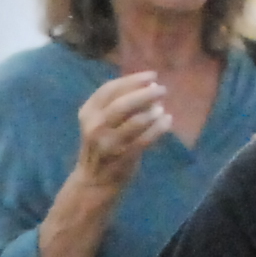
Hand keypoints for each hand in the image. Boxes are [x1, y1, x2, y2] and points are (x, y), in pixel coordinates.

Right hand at [73, 70, 170, 193]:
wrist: (94, 180)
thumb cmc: (102, 145)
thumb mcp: (101, 121)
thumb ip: (119, 102)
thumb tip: (151, 85)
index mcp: (88, 112)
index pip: (109, 89)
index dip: (132, 80)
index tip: (152, 76)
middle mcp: (95, 126)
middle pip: (122, 104)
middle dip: (145, 94)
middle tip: (162, 89)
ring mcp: (108, 143)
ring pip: (136, 122)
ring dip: (153, 112)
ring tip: (162, 108)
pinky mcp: (122, 156)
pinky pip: (145, 139)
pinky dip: (159, 128)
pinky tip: (167, 120)